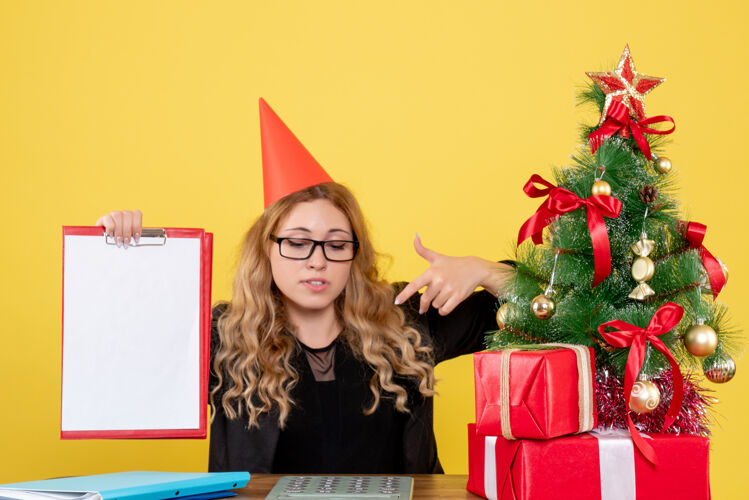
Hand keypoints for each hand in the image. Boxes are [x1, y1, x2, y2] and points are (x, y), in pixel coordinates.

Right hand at [95, 210, 142, 247]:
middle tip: (126, 242)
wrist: (105, 235)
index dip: (137, 226)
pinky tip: (111, 235)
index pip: (137, 214)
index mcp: (132, 215)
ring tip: (119, 241)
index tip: (136, 238)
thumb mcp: (128, 236)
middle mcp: (123, 213)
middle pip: (128, 216)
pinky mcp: (104, 217)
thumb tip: (135, 241)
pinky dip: (110, 228)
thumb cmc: (120, 236)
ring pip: (118, 217)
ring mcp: (113, 214)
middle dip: (127, 232)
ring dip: (119, 231)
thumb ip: (132, 236)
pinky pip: (108, 220)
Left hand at [394, 234, 510, 315]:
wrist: (475, 269)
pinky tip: (447, 303)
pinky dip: (444, 310)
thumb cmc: (453, 264)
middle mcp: (439, 280)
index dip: (405, 294)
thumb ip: (422, 250)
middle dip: (425, 303)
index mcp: (432, 272)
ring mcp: (449, 289)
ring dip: (437, 303)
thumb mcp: (437, 257)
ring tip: (443, 294)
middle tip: (425, 305)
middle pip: (425, 299)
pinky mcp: (458, 297)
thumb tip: (415, 236)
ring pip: (435, 305)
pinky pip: (444, 311)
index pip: (415, 284)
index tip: (397, 301)